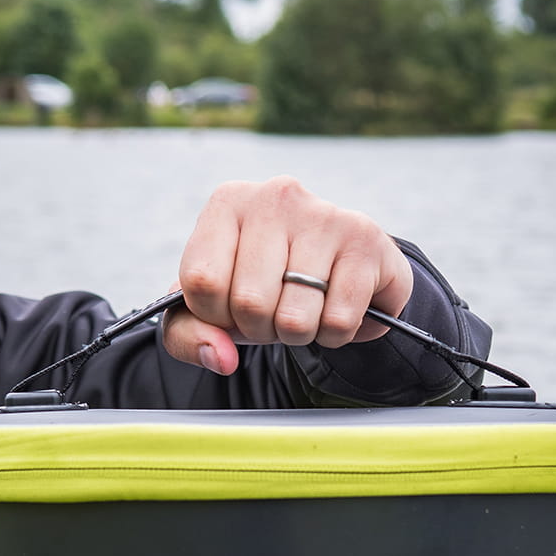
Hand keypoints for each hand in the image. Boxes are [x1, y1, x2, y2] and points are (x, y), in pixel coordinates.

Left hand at [162, 176, 412, 374]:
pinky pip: (339, 322)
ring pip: (295, 319)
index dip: (215, 315)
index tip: (232, 305)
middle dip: (261, 329)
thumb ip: (189, 336)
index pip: (201, 282)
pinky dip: (336, 334)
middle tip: (276, 310)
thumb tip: (221, 358)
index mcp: (227, 204)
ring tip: (307, 309)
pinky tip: (337, 305)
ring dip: (300, 335)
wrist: (339, 271)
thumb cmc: (263, 286)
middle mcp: (275, 196)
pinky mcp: (365, 240)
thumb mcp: (210, 310)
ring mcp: (324, 214)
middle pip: (249, 303)